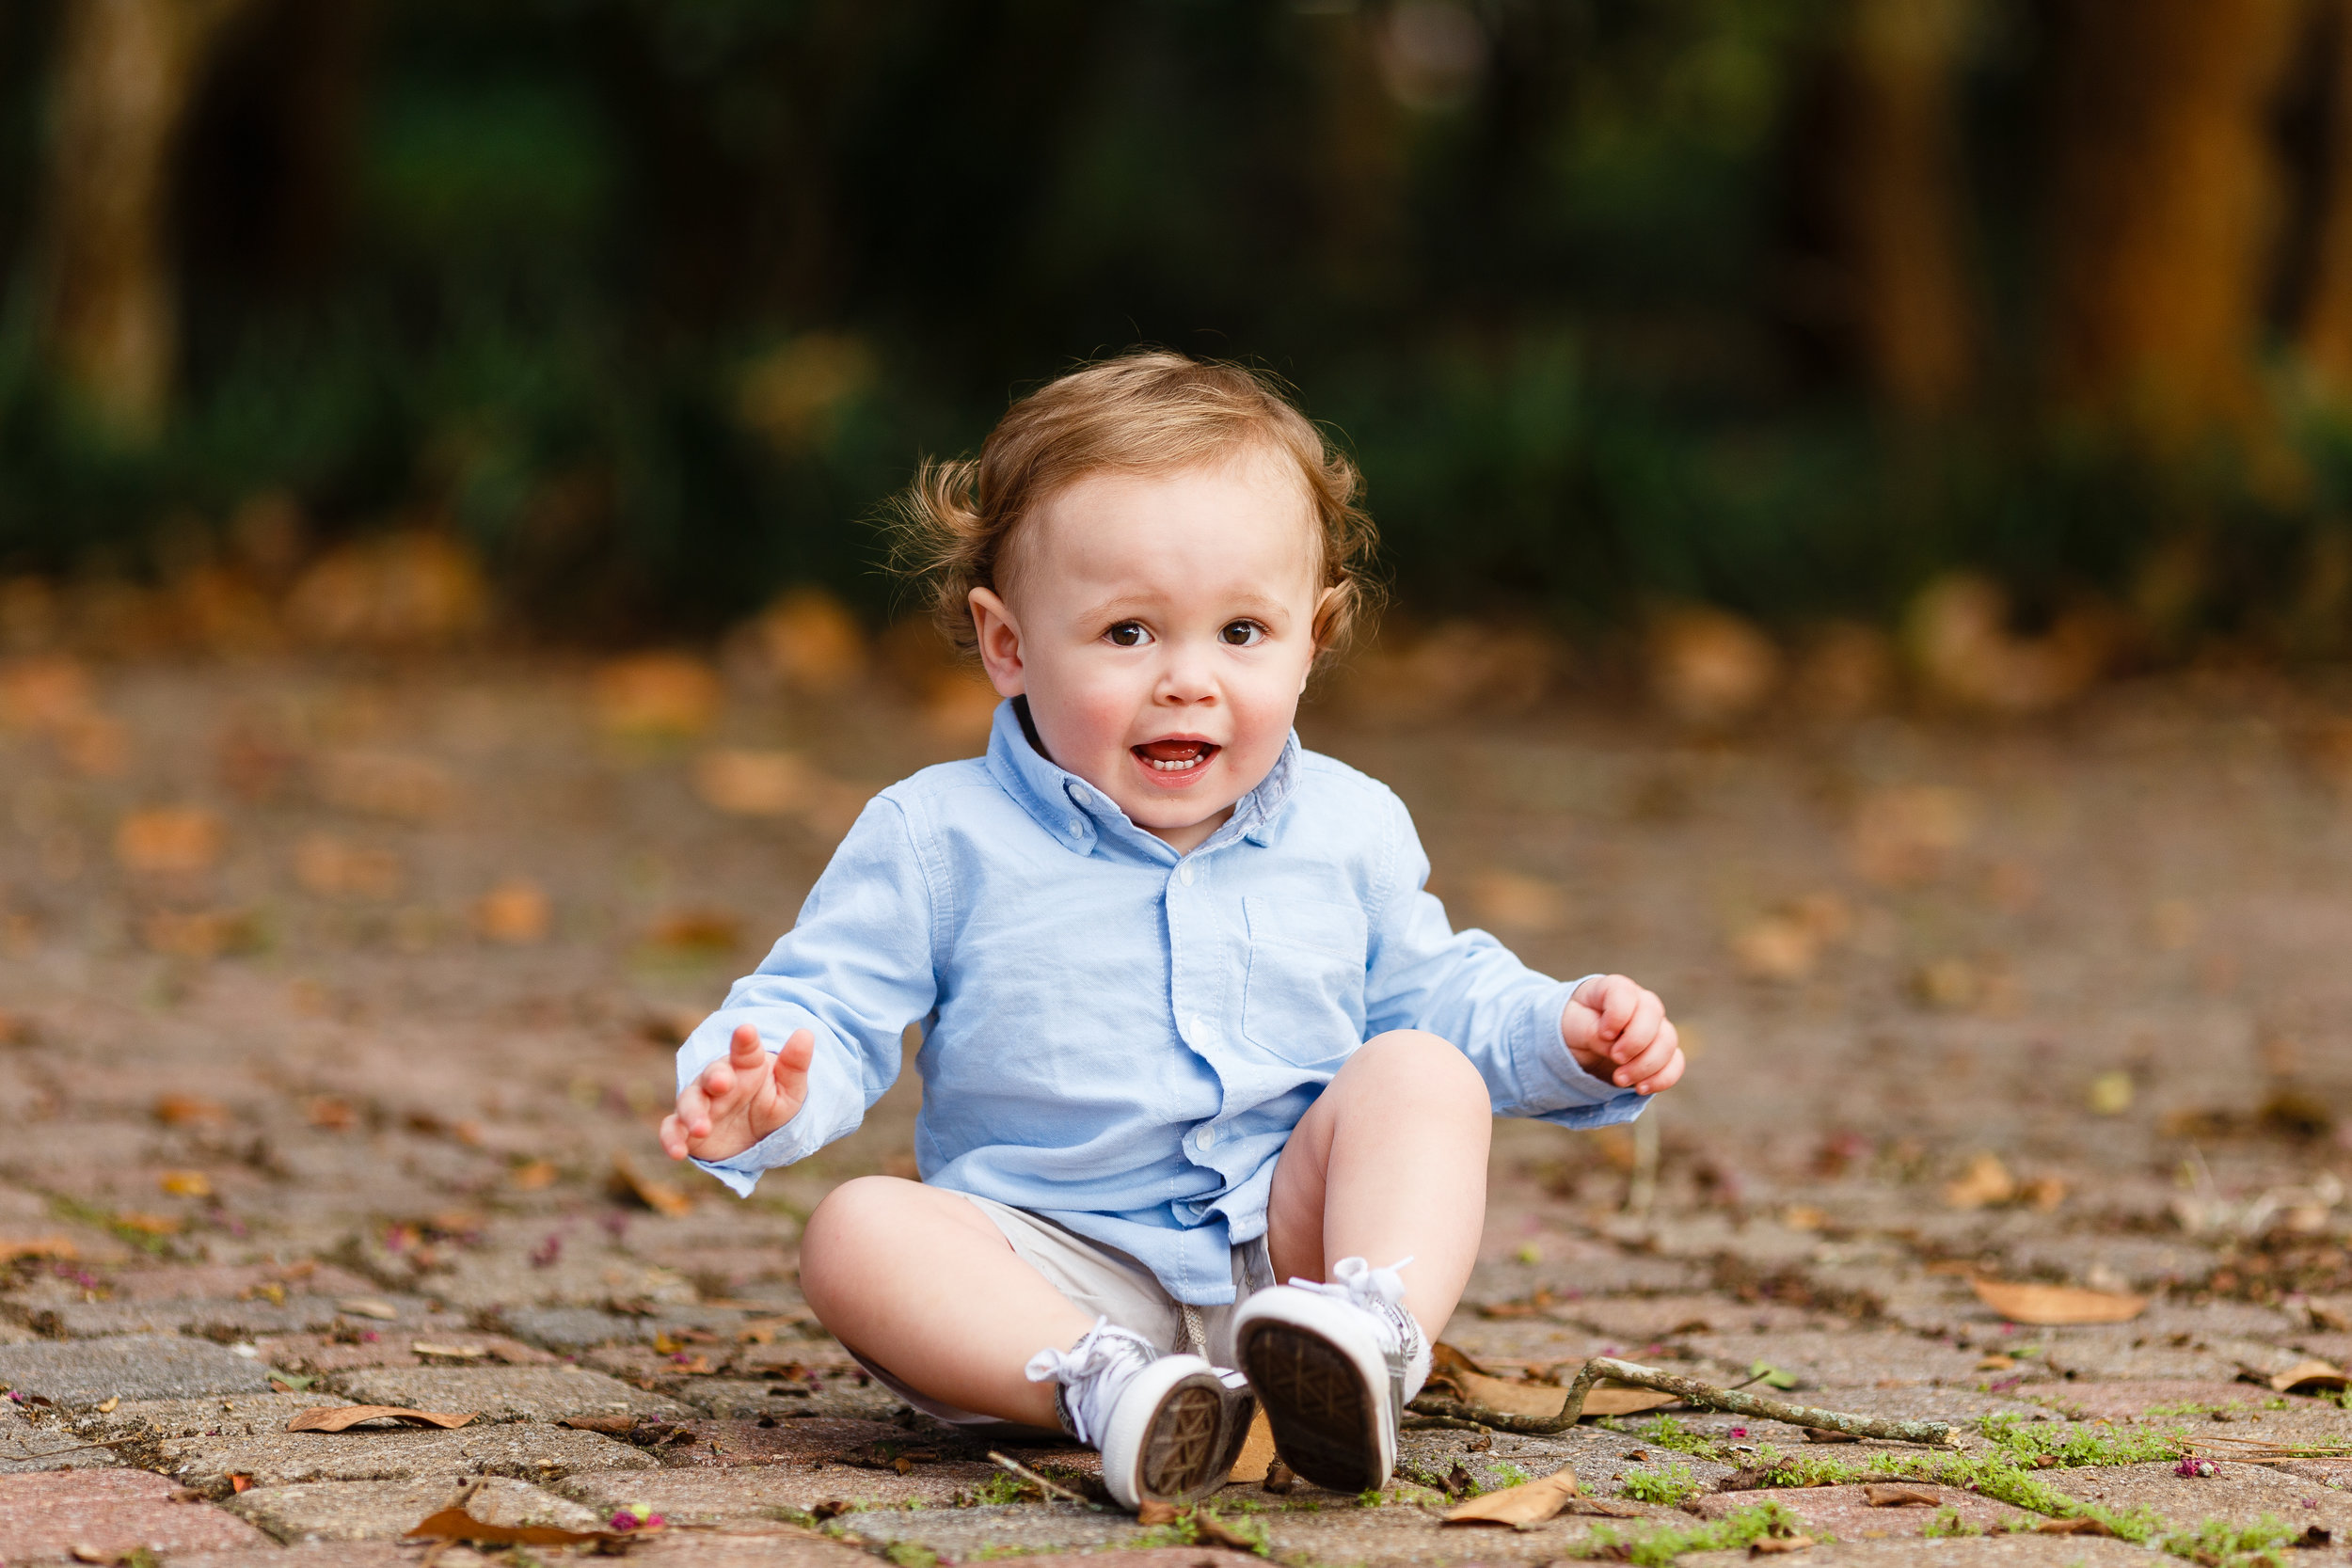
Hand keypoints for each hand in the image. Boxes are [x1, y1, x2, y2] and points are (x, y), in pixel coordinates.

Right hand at [659, 1024, 815, 1162]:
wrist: (758, 1135)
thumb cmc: (773, 1103)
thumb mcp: (791, 1089)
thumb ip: (795, 1064)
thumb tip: (806, 1033)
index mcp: (746, 1065)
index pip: (745, 1049)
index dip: (745, 1040)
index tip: (747, 1031)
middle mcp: (719, 1080)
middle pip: (712, 1074)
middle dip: (715, 1077)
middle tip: (722, 1083)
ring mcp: (701, 1103)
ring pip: (690, 1101)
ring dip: (692, 1113)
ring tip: (702, 1128)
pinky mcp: (686, 1127)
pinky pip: (672, 1129)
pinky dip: (670, 1139)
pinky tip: (677, 1152)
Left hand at [1562, 975, 1683, 1095]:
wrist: (1580, 1044)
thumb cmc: (1575, 1026)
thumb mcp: (1571, 1025)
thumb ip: (1589, 1030)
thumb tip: (1612, 1043)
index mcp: (1615, 989)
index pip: (1625, 993)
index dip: (1618, 1015)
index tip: (1603, 1034)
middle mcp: (1641, 1004)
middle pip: (1653, 1014)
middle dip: (1636, 1042)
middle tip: (1615, 1058)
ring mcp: (1655, 1027)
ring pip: (1668, 1041)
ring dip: (1646, 1065)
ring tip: (1619, 1079)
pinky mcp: (1661, 1052)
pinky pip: (1675, 1063)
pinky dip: (1662, 1078)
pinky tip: (1640, 1088)